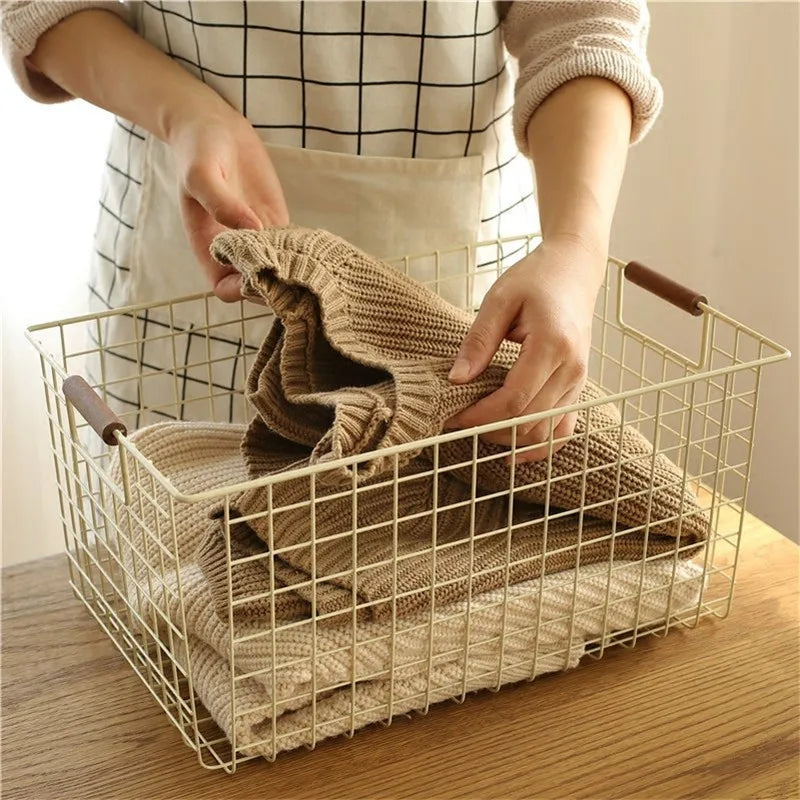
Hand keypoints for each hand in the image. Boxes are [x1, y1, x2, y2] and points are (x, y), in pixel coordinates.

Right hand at [169, 110, 289, 300]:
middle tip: (293, 269)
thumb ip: (221, 203)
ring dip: (292, 270)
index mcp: (208, 246)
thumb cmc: (198, 151)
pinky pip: (292, 246)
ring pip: (278, 270)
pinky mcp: (277, 222)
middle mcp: (234, 249)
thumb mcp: (202, 175)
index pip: (224, 287)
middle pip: (256, 286)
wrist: (214, 126)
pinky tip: (314, 245)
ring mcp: (258, 237)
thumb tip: (253, 230)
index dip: (240, 290)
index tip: (259, 274)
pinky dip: (303, 250)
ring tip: (308, 261)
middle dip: (273, 284)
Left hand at [446, 237, 603, 461]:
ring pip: (544, 431)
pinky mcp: (578, 387)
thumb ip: (478, 341)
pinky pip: (563, 429)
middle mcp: (572, 368)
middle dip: (489, 430)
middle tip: (457, 424)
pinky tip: (514, 452)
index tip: (453, 417)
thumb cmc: (535, 278)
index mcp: (553, 344)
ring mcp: (579, 381)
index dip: (481, 416)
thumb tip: (456, 379)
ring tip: (477, 430)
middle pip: (529, 421)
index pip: (514, 399)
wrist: (574, 269)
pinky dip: (539, 445)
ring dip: (509, 438)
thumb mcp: (499, 300)